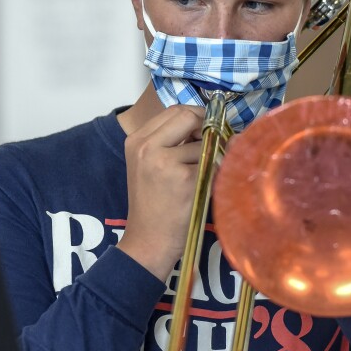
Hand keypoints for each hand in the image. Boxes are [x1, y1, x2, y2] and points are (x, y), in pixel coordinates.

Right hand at [117, 104, 204, 280]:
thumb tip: (209, 121)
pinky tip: (202, 187)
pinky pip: (212, 162)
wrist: (149, 240)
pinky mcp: (186, 179)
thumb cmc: (154, 204)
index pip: (174, 110)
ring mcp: (165, 162)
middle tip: (211, 145)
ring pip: (204, 142)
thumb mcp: (149, 165)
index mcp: (136, 140)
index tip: (205, 130)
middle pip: (188, 116)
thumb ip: (170, 140)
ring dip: (211, 155)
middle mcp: (146, 147)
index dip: (195, 116)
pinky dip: (214, 171)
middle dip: (206, 128)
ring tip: (199, 176)